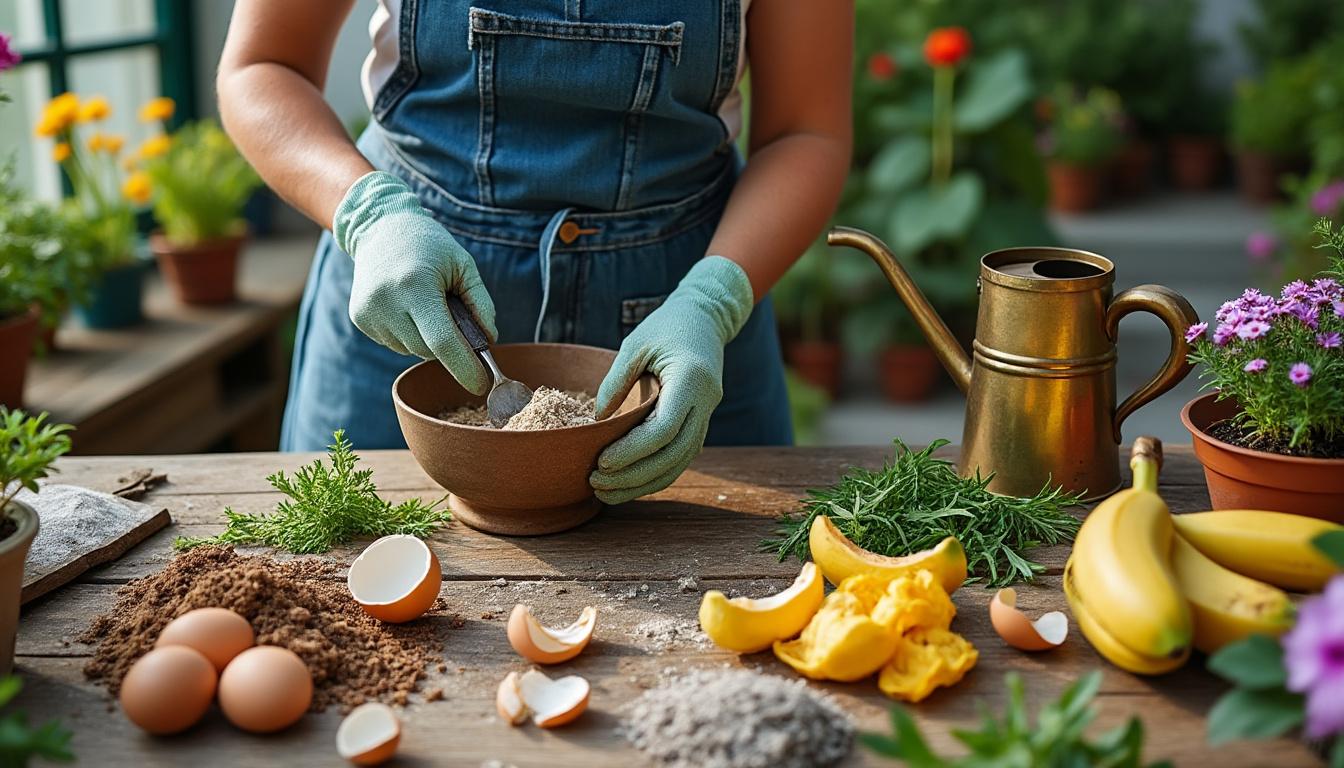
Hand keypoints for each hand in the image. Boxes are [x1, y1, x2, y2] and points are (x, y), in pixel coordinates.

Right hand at [334, 171, 496, 393]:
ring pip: (412, 350)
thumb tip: (488, 341)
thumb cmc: (430, 246)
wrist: (381, 228)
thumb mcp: (463, 266)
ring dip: (428, 339)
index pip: (443, 342)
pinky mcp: (359, 319)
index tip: (482, 385)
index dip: (464, 368)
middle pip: (429, 350)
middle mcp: (386, 302)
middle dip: (450, 346)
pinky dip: (409, 334)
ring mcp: (368, 312)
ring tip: (426, 304)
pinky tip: (408, 306)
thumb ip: (480, 305)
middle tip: (456, 320)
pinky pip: (396, 343)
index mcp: (415, 286)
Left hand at [590, 256, 753, 503]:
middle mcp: (705, 402)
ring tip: (607, 493)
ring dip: (644, 482)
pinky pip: (682, 457)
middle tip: (597, 483)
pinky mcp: (701, 421)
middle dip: (635, 475)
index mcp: (691, 380)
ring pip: (680, 462)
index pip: (664, 429)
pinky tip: (630, 484)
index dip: (633, 451)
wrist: (705, 318)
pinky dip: (657, 475)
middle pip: (673, 454)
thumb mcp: (636, 343)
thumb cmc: (667, 325)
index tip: (602, 461)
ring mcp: (707, 414)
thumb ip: (616, 380)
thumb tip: (596, 419)